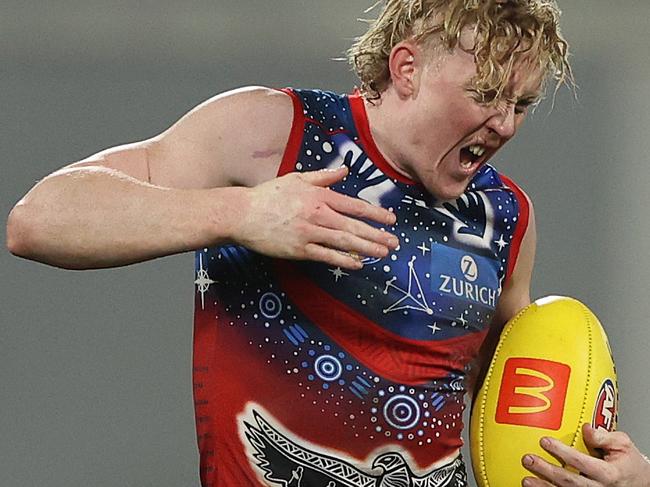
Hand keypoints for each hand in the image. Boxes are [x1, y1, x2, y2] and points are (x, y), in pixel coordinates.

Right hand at [233, 167, 398, 268]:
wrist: (243, 214)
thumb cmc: (268, 195)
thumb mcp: (296, 179)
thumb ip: (323, 176)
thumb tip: (344, 170)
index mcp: (319, 196)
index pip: (354, 206)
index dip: (375, 214)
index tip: (391, 220)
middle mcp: (318, 214)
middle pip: (354, 226)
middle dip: (377, 235)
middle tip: (395, 242)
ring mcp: (309, 233)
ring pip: (344, 242)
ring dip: (366, 248)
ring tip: (383, 253)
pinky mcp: (299, 250)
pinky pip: (326, 256)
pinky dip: (343, 260)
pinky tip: (357, 263)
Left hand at [521, 424, 649, 485]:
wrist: (640, 483)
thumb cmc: (629, 463)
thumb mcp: (623, 445)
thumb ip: (604, 436)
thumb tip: (585, 428)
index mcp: (608, 473)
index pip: (582, 463)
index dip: (562, 452)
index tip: (545, 441)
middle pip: (569, 482)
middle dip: (547, 471)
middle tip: (528, 459)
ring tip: (526, 480)